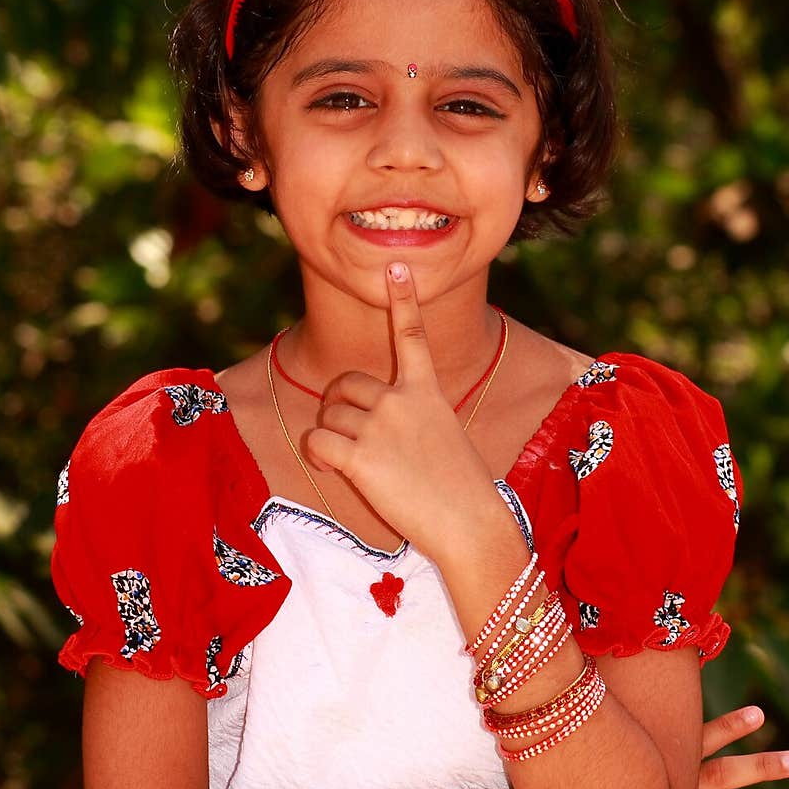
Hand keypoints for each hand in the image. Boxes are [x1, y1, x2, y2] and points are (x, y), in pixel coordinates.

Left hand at [304, 263, 503, 559]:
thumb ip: (416, 418)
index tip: (396, 266)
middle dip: (337, 403)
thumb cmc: (463, 489)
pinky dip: (318, 452)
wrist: (471, 522)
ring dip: (330, 433)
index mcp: (427, 392)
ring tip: (349, 460)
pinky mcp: (360, 457)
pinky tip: (333, 466)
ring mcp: (379, 427)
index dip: (403, 299)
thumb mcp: (447, 435)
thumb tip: (382, 426)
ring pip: (328, 413)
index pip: (411, 336)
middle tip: (347, 428)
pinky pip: (318, 440)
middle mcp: (400, 400)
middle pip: (345, 383)